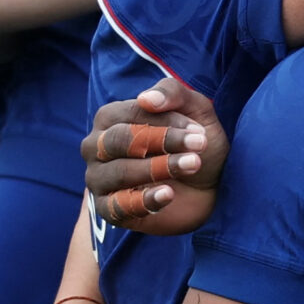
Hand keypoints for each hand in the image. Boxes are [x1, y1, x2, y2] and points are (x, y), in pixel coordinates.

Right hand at [82, 78, 227, 235]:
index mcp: (109, 117)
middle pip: (120, 140)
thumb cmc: (193, 144)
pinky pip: (118, 206)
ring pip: (120, 172)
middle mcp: (96, 146)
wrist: (207, 188)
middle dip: (163, 142)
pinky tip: (169, 194)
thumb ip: (172, 93)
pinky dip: (144, 201)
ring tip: (193, 165)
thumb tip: (145, 99)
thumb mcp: (194, 111)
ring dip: (160, 168)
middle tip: (199, 146)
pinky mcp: (107, 209)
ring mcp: (98, 179)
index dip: (167, 121)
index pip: (132, 113)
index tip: (199, 132)